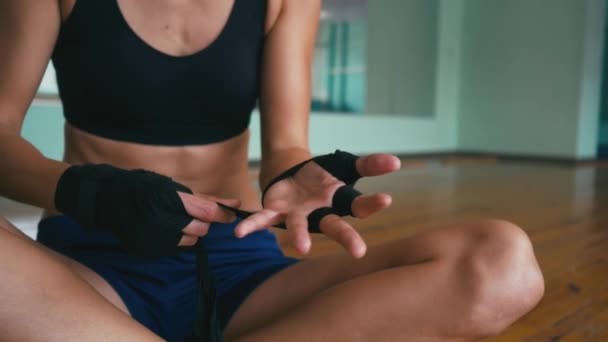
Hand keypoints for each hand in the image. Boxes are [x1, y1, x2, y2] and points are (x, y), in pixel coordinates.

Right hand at [55, 165, 239, 256]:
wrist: (106, 199)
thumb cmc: (144, 187)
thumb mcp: (173, 186)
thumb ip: (206, 198)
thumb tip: (236, 204)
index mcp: (170, 199)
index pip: (208, 212)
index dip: (223, 214)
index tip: (231, 214)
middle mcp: (162, 220)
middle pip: (201, 229)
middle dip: (203, 223)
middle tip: (193, 214)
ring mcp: (154, 238)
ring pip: (190, 241)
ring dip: (189, 232)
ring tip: (173, 219)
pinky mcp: (147, 250)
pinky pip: (173, 248)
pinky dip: (174, 239)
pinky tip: (161, 228)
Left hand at [234, 153, 400, 257]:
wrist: (291, 173)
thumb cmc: (322, 175)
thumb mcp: (344, 164)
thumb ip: (369, 164)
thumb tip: (397, 161)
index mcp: (339, 202)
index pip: (359, 205)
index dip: (371, 204)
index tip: (386, 199)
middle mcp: (320, 214)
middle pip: (335, 226)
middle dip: (346, 238)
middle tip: (359, 252)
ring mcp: (297, 215)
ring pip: (300, 227)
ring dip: (300, 236)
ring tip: (303, 246)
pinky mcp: (275, 212)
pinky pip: (263, 220)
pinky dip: (252, 226)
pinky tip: (239, 233)